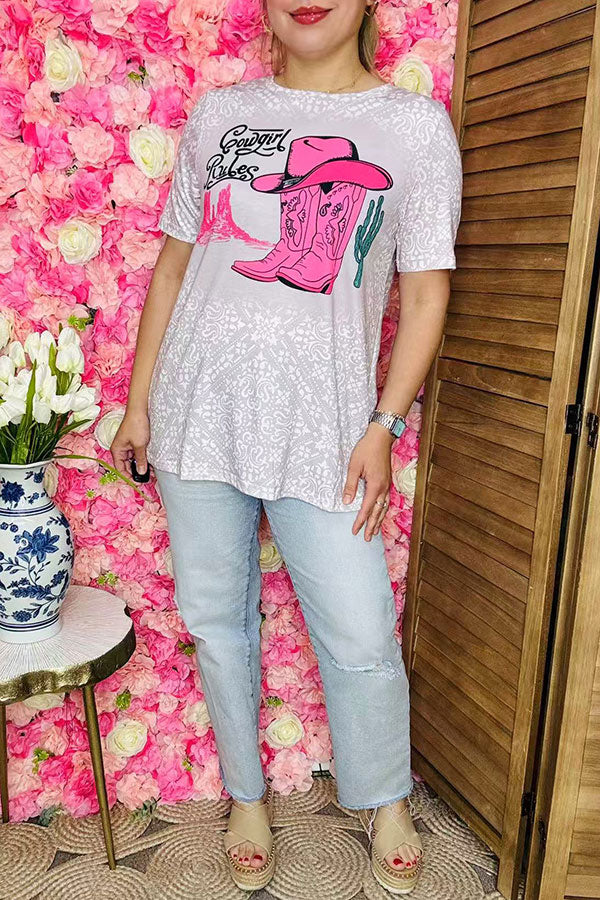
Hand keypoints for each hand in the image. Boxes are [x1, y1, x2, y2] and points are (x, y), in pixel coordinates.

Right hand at [110, 407, 150, 479]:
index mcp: (116, 450)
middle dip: (136, 473)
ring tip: (151, 472)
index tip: (137, 483)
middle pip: (126, 466)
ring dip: (141, 466)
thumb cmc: (136, 425)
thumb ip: (140, 460)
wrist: (140, 410)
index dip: (128, 478)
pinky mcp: (134, 443)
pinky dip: (143, 459)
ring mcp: (128, 446)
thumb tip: (141, 472)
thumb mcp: (139, 445)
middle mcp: (120, 449)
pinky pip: (138, 455)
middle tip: (146, 479)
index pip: (120, 469)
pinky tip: (151, 464)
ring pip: (133, 461)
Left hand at [342, 423, 393, 540]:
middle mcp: (383, 488)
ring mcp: (387, 485)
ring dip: (379, 520)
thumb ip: (350, 485)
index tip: (355, 531)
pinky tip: (380, 514)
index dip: (360, 521)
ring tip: (375, 532)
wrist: (381, 437)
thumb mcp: (354, 466)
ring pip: (384, 508)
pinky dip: (383, 511)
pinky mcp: (387, 482)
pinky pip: (387, 501)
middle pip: (378, 512)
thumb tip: (346, 502)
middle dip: (372, 526)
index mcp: (375, 486)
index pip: (366, 509)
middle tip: (367, 539)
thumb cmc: (366, 449)